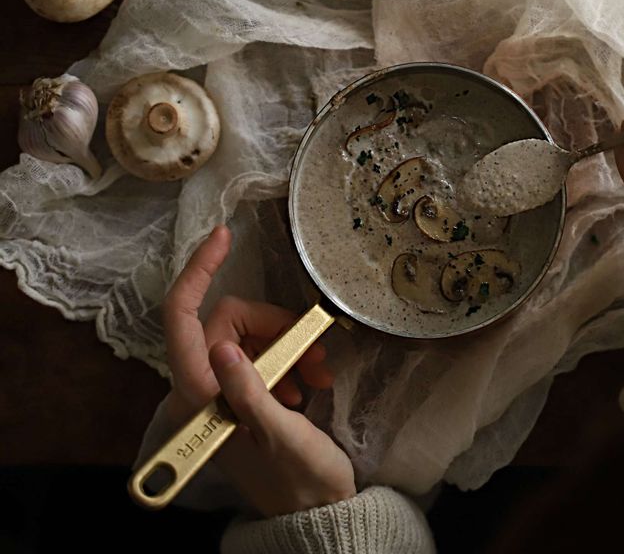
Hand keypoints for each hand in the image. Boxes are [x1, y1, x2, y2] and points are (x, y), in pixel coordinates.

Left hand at [163, 225, 355, 516]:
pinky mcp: (240, 392)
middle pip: (228, 321)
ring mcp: (221, 390)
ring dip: (288, 345)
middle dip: (274, 326)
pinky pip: (260, 353)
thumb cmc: (300, 480)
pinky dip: (289, 358)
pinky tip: (310, 382)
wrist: (315, 511)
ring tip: (317, 373)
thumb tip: (225, 347)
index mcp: (200, 397)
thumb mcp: (281, 436)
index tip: (224, 237)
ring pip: (248, 335)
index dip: (198, 271)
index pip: (181, 318)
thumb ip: (250, 393)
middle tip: (311, 351)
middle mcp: (202, 388)